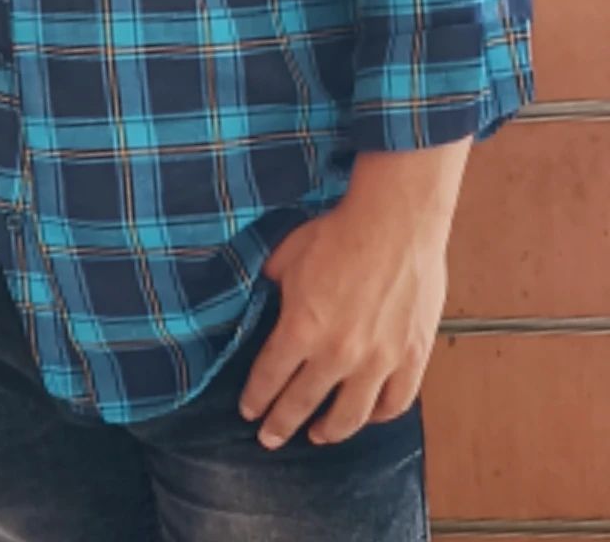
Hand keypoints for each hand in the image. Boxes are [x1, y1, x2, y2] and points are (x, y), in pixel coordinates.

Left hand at [238, 197, 446, 448]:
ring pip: (350, 416)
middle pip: (302, 403)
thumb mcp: (289, 254)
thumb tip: (266, 290)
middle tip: (270, 439)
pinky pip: (395, 402)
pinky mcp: (411, 357)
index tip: (249, 411)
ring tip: (317, 435)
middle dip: (281, 425)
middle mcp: (337, 354)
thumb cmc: (340, 231)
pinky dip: (379, 415)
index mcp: (301, 329)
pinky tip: (369, 415)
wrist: (395, 221)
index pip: (269, 377)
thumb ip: (274, 283)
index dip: (256, 398)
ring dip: (329, 431)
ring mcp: (378, 361)